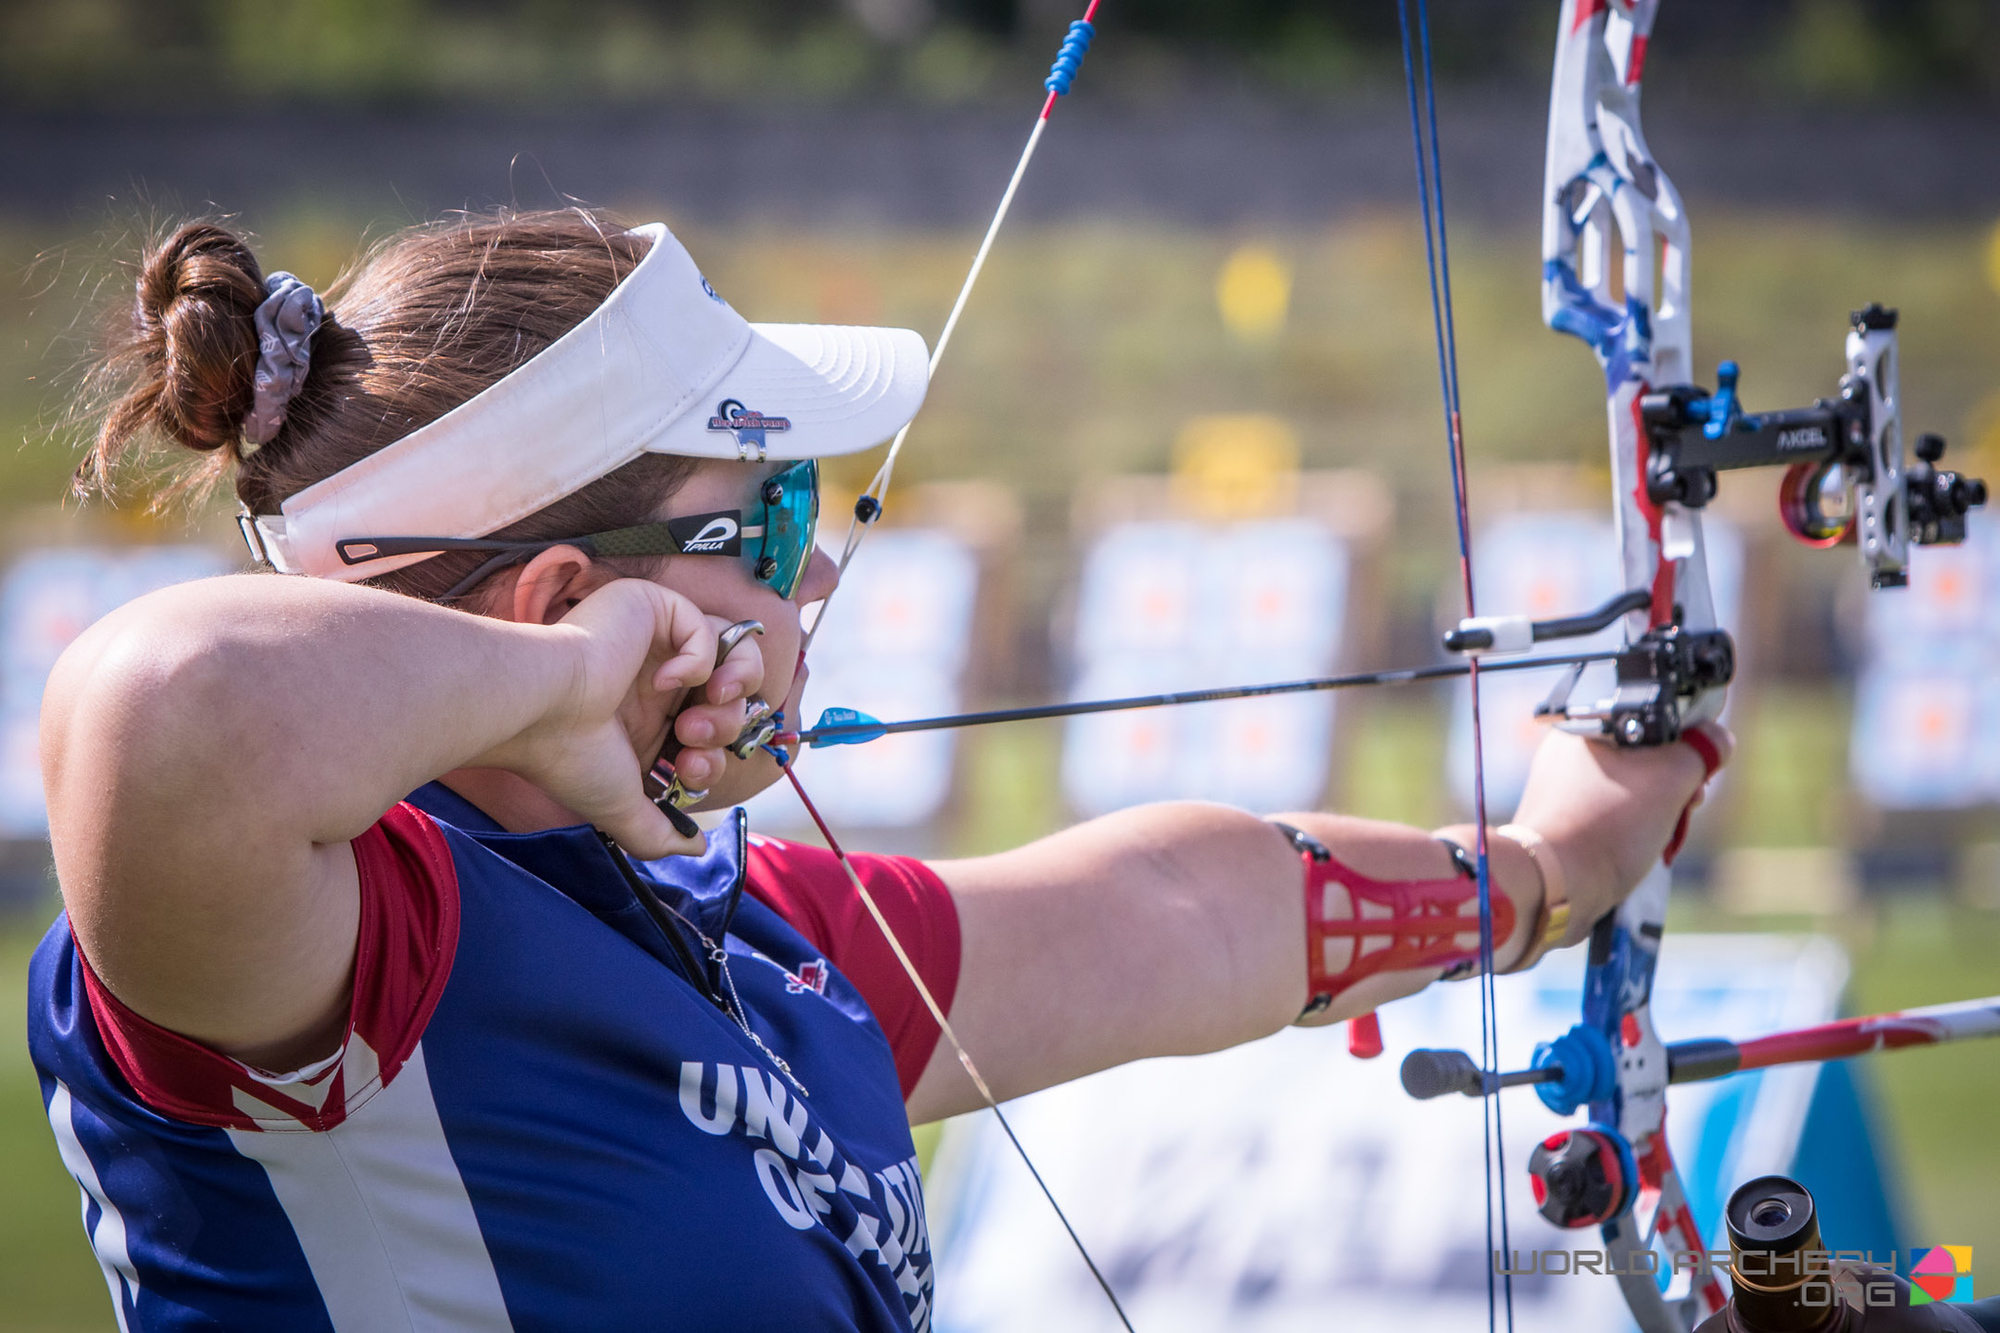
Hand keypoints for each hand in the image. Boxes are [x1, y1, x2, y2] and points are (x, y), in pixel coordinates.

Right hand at [474, 579, 758, 858]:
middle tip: (693, 736)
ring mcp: (657, 641)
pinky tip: (665, 679)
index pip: (714, 730)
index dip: (717, 754)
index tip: (689, 771)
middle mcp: (658, 678)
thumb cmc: (567, 756)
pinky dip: (701, 657)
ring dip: (732, 688)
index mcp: (651, 718)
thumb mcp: (621, 807)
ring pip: (734, 652)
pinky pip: (707, 626)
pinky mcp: (654, 609)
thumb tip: (694, 848)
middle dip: (728, 725)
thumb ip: (658, 832)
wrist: (539, 710)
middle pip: (734, 695)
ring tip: (704, 706)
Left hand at [1509, 722, 1732, 928]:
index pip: (1653, 721)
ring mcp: (1563, 789)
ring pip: (1631, 789)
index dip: (1687, 743)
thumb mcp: (1671, 777)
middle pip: (1645, 756)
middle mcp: (1569, 753)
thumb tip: (1718, 739)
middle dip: (1676, 782)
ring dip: (1659, 809)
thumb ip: (1701, 750)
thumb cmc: (1607, 825)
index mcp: (1588, 727)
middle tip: (1688, 803)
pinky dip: (1633, 828)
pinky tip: (1642, 846)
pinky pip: (1612, 815)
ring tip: (1664, 831)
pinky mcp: (1565, 822)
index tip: (1701, 768)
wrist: (1556, 883)